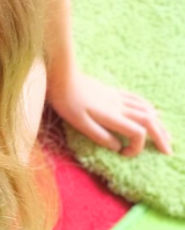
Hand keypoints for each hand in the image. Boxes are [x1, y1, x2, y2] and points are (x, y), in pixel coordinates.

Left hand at [48, 70, 172, 156]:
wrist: (62, 76)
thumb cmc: (66, 101)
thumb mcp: (78, 122)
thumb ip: (99, 136)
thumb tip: (117, 148)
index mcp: (111, 116)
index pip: (137, 132)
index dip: (137, 146)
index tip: (124, 154)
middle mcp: (119, 106)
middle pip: (149, 121)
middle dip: (160, 137)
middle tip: (168, 151)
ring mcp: (118, 97)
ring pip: (147, 110)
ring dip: (159, 124)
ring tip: (166, 136)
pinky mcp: (113, 92)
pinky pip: (138, 100)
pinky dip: (149, 108)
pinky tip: (154, 112)